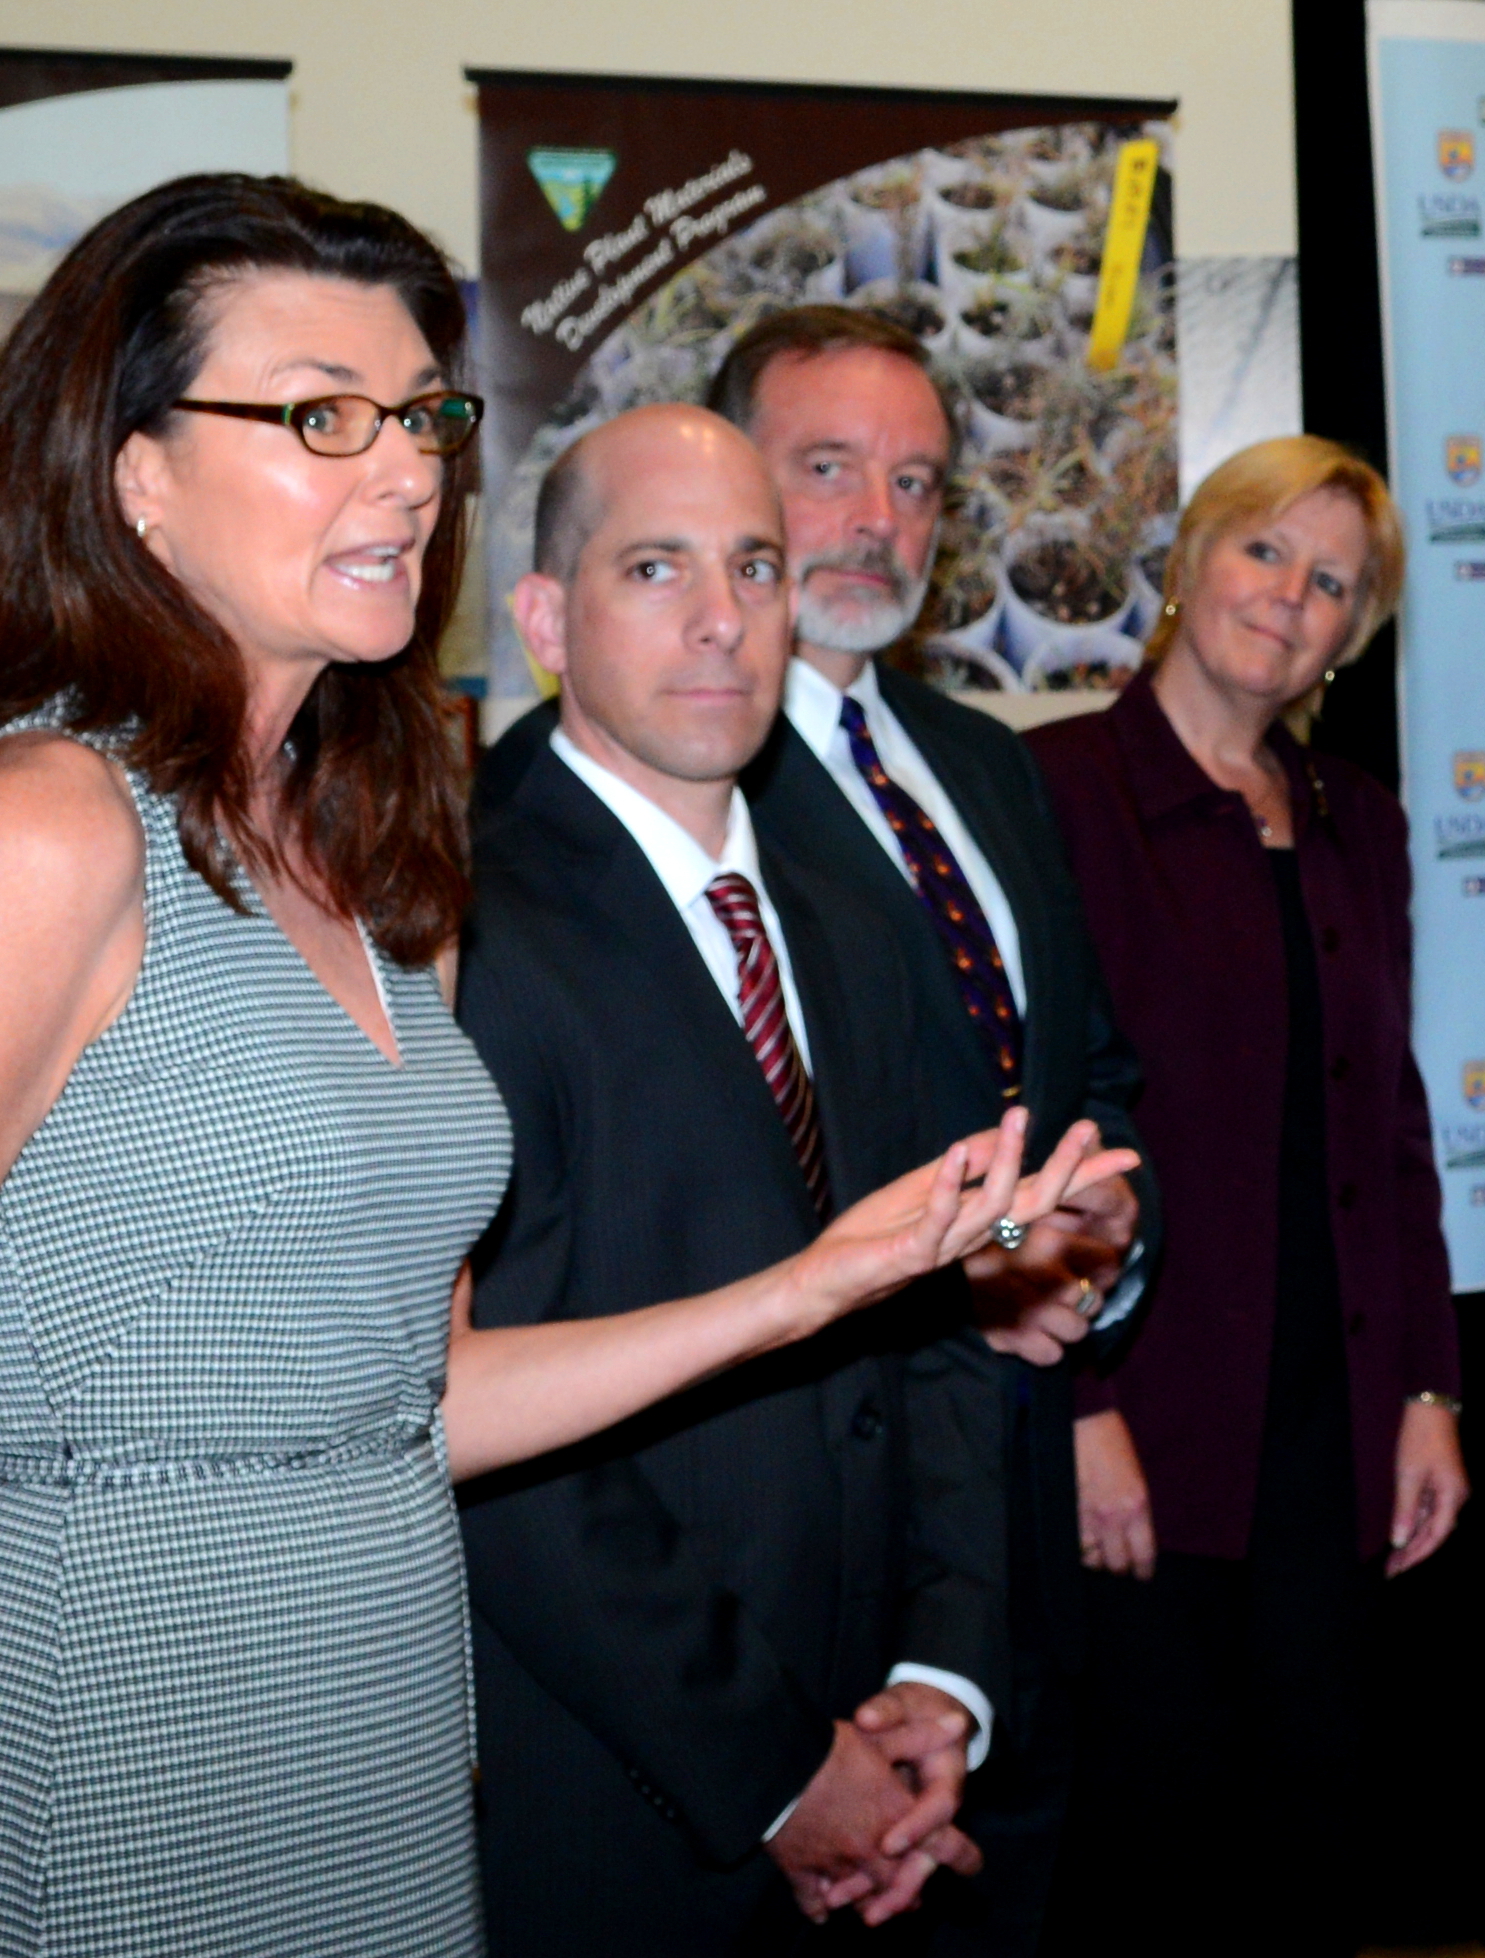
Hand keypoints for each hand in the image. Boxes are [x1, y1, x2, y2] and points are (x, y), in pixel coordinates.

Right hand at [768, 1716, 978, 1927]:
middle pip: (901, 1886)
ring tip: (876, 1906)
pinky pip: (814, 1901)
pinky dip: (820, 1906)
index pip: (942, 1847)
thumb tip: (958, 1724)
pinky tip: (824, 1910)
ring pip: (860, 1899)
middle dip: (911, 1890)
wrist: (773, 1766)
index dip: (963, 1856)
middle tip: (916, 1896)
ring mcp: (835, 1866)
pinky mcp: (801, 1871)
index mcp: (895, 1819)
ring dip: (870, 1902)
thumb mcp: (879, 1737)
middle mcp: (870, 1851)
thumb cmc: (828, 1749)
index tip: (973, 1864)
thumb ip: (920, 1735)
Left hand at [785, 1109, 1140, 1341]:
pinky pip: (937, 1220)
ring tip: (1020, 1117)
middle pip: (1035, 1203)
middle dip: (1066, 1167)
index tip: (1117, 1146)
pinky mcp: (910, 1255)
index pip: (1039, 1193)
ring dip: (1010, 1160)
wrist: (825, 1281)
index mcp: (977, 1221)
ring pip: (994, 1207)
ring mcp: (943, 1247)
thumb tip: (1002, 1135)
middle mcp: (970, 1236)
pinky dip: (950, 1185)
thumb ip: (962, 1169)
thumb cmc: (872, 1237)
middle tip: (1090, 1128)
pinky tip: (958, 1152)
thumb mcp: (920, 1190)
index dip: (1078, 1172)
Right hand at [1075, 1408, 1155, 1578]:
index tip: (1140, 1574)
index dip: (1142, 1570)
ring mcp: (1085, 1515)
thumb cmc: (1113, 1443)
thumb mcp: (1137, 1479)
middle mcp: (1112, 1517)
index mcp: (1137, 1507)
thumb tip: (1131, 1538)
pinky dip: (1075, 1543)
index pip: (1143, 1556)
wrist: (1085, 1420)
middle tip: (1115, 1556)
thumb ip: (1135, 1511)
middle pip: (1116, 1564)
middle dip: (1117, 1563)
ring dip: (1093, 1554)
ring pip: (1090, 1558)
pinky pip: (1071, 1542)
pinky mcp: (1065, 1510)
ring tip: (1094, 1544)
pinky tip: (1079, 1535)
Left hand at [1387, 1397, 1469, 1575]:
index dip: (1417, 1555)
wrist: (1430, 1409)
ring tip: (1394, 1560)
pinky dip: (1414, 1524)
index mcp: (1452, 1497)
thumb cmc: (1419, 1439)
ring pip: (1430, 1524)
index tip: (1400, 1571)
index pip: (1435, 1536)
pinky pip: (1428, 1511)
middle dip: (1413, 1553)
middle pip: (1434, 1533)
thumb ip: (1405, 1510)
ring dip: (1413, 1541)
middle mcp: (1456, 1498)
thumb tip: (1400, 1540)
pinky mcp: (1441, 1484)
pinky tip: (1402, 1537)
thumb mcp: (1408, 1475)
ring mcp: (1449, 1491)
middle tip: (1392, 1572)